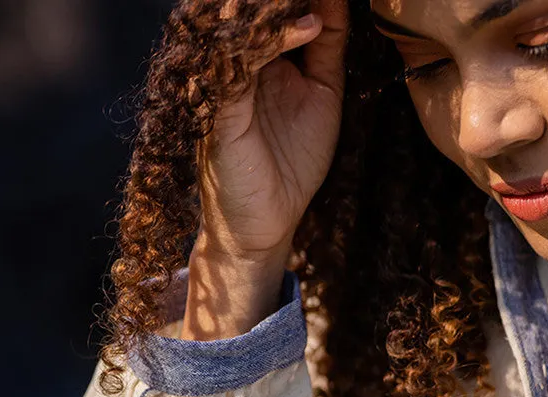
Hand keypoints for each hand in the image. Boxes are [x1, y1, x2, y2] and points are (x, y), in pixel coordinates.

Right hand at [198, 0, 348, 270]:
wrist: (267, 223)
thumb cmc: (292, 163)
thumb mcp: (322, 94)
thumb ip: (327, 46)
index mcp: (256, 56)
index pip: (271, 7)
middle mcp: (234, 65)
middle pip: (251, 9)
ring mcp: (223, 87)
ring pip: (242, 26)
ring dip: (277, 5)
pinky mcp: (220, 114)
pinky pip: (240, 66)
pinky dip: (274, 42)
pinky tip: (308, 26)